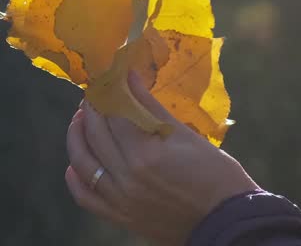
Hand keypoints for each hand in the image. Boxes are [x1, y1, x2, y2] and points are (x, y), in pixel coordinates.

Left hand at [65, 72, 259, 245]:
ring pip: (84, 163)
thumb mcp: (186, 137)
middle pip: (96, 134)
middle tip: (95, 94)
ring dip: (77, 137)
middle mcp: (126, 177)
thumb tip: (130, 77)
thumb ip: (152, 108)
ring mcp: (120, 200)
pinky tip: (75, 164)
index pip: (115, 114)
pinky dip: (76, 179)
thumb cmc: (216, 175)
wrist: (225, 222)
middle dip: (92, 109)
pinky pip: (86, 197)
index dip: (109, 91)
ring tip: (82, 120)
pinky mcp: (121, 216)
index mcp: (145, 154)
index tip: (108, 77)